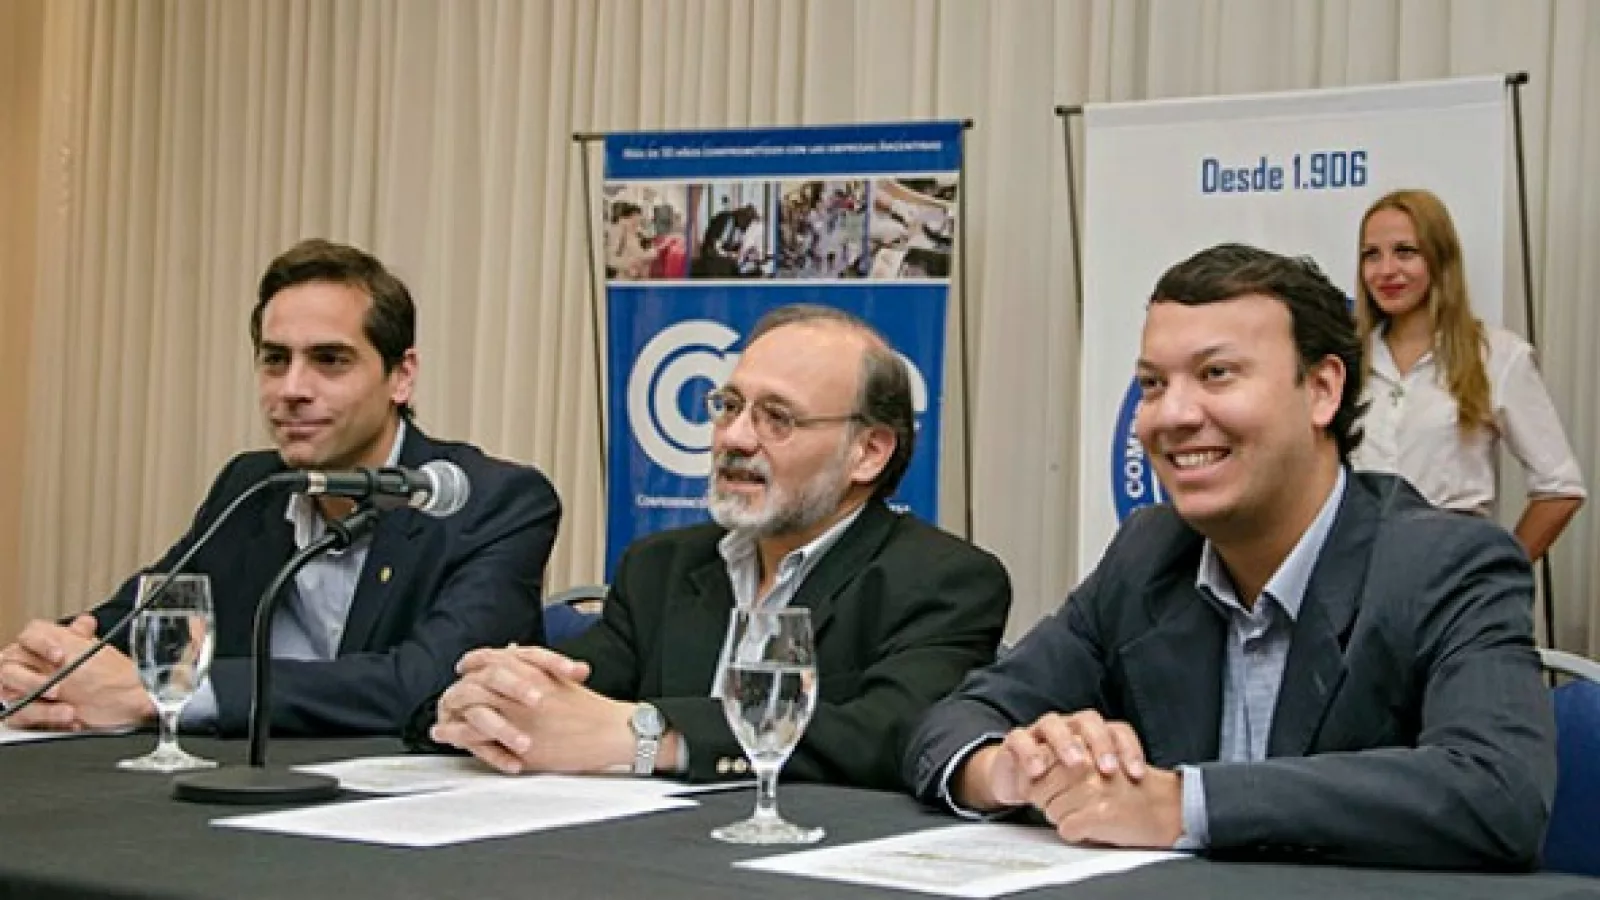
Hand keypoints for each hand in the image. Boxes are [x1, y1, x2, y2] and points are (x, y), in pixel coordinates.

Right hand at [0, 616, 153, 729]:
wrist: (126, 708)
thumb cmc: (112, 681)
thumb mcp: (100, 657)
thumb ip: (84, 638)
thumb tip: (85, 621)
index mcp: (49, 647)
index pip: (31, 635)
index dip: (41, 643)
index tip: (60, 656)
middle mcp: (34, 667)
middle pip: (9, 667)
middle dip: (32, 681)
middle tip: (57, 690)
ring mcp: (28, 691)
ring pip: (13, 696)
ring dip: (41, 707)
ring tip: (70, 712)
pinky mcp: (30, 714)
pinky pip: (21, 717)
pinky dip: (44, 720)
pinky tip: (69, 721)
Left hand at [430, 646, 639, 775]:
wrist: (611, 730)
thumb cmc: (592, 709)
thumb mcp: (562, 679)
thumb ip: (537, 670)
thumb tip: (518, 656)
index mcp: (532, 671)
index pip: (492, 658)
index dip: (475, 661)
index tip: (465, 666)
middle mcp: (520, 689)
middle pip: (475, 681)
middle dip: (458, 688)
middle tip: (449, 696)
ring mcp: (517, 715)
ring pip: (470, 706)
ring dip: (451, 712)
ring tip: (440, 722)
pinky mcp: (518, 740)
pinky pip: (477, 736)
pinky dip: (458, 735)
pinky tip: (448, 736)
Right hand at [1018, 711, 1179, 848]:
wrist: (1021, 778)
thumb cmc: (1062, 781)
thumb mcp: (1089, 786)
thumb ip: (1110, 788)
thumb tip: (1143, 807)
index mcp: (1093, 734)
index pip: (1117, 731)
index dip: (1129, 749)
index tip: (1136, 774)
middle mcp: (1069, 727)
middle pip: (1088, 721)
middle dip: (1100, 743)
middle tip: (1107, 768)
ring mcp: (1042, 731)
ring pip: (1054, 724)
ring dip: (1066, 742)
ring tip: (1075, 763)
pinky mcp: (1017, 741)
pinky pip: (1021, 739)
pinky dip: (1029, 753)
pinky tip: (1037, 771)